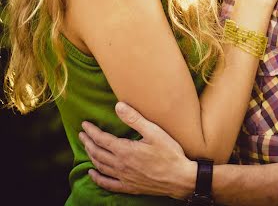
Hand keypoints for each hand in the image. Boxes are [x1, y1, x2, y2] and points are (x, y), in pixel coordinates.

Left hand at [79, 102, 195, 199]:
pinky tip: (92, 174)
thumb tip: (118, 106)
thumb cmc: (169, 153)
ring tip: (86, 147)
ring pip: (101, 167)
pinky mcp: (129, 187)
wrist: (179, 178)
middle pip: (98, 153)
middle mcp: (120, 165)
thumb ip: (134, 119)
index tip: (84, 124)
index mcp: (125, 150)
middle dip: (88, 142)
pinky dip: (97, 179)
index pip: (102, 139)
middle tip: (82, 134)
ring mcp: (124, 178)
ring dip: (91, 156)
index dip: (91, 131)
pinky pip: (108, 184)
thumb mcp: (154, 131)